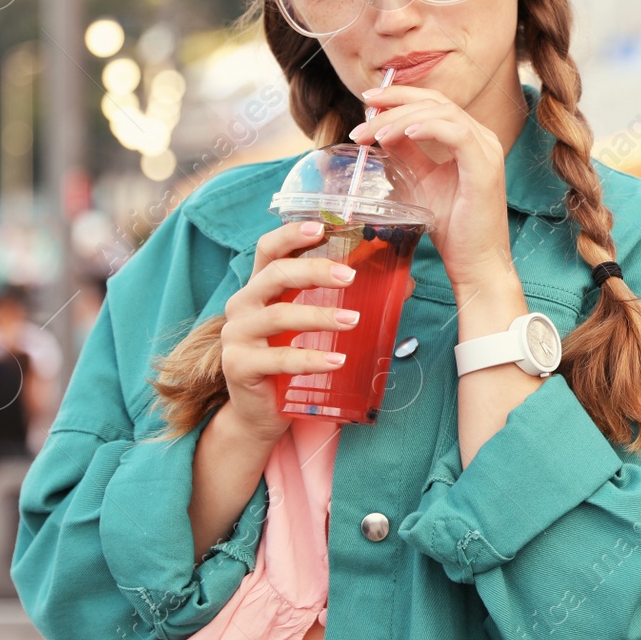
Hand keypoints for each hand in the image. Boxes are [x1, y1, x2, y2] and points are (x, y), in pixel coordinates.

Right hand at [217, 220, 362, 445]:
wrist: (261, 412)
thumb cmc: (291, 359)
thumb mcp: (314, 325)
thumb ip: (345, 301)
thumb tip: (404, 283)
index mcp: (259, 287)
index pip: (269, 249)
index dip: (292, 234)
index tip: (322, 228)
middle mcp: (242, 304)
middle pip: (276, 274)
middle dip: (315, 271)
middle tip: (350, 276)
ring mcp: (236, 335)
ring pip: (279, 315)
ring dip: (320, 315)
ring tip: (354, 320)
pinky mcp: (238, 366)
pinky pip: (279, 359)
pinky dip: (311, 358)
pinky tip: (338, 360)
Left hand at [349, 84, 514, 293]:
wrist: (475, 264)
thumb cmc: (453, 229)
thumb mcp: (420, 184)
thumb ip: (406, 156)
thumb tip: (379, 133)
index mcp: (469, 139)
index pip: (434, 102)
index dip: (400, 96)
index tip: (368, 101)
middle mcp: (483, 138)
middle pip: (436, 101)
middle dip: (395, 103)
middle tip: (363, 115)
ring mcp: (487, 151)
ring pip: (443, 113)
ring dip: (403, 118)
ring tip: (375, 133)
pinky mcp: (485, 169)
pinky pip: (457, 134)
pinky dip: (429, 128)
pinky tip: (405, 133)